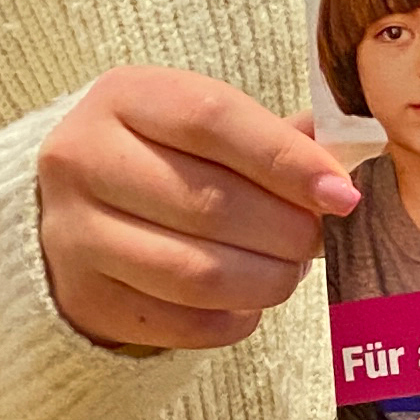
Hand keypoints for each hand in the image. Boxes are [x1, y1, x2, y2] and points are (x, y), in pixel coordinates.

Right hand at [36, 67, 359, 350]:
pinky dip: (233, 319)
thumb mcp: (205, 123)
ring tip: (290, 270)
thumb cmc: (166, 155)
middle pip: (208, 201)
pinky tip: (249, 301)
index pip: (213, 120)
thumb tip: (347, 166)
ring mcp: (73, 234)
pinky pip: (179, 322)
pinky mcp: (82, 298)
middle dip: (286, 229)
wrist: (78, 209)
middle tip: (320, 238)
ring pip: (195, 272)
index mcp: (124, 97)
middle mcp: (82, 159)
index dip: (287, 160)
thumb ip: (275, 137)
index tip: (342, 193)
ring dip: (266, 280)